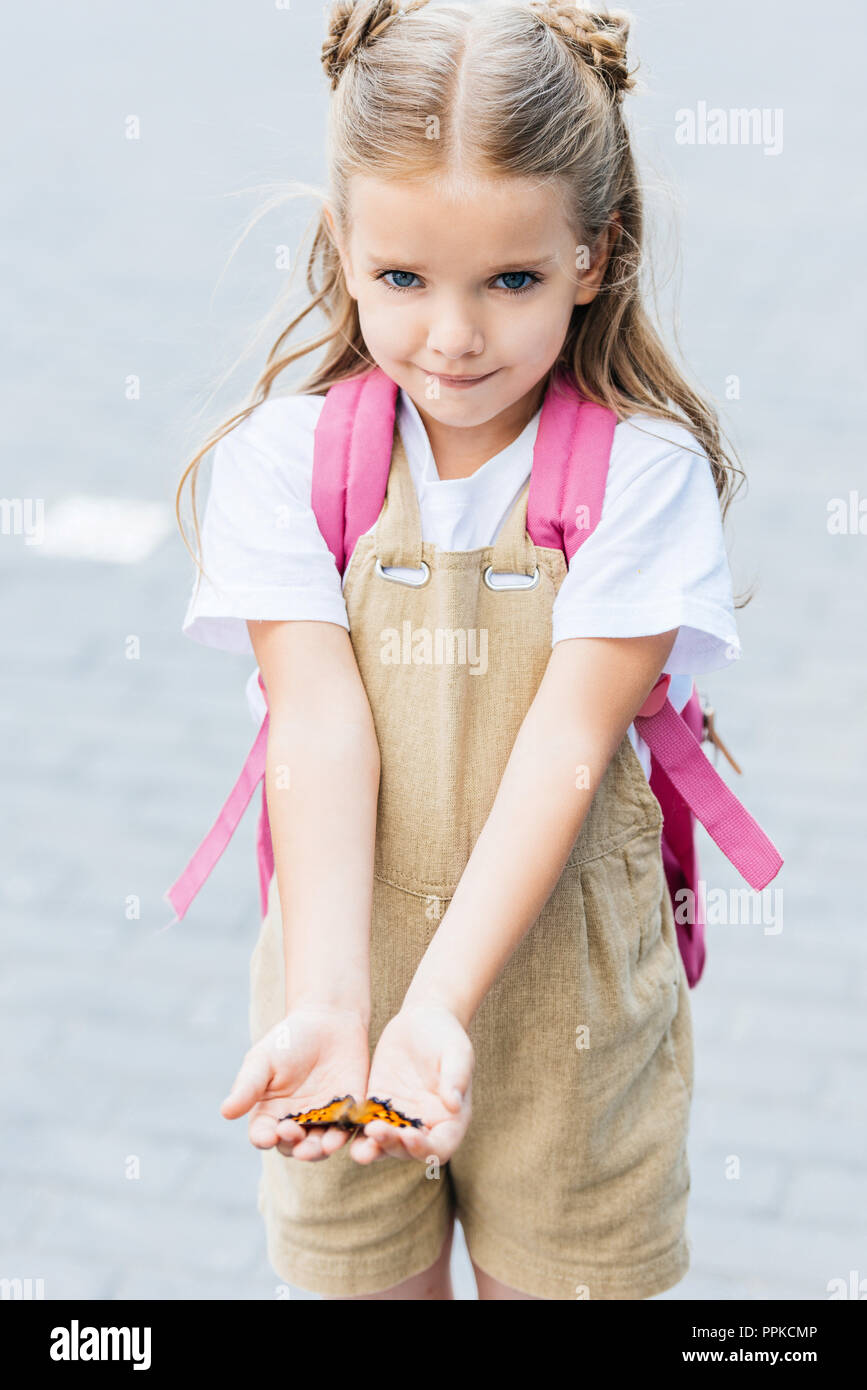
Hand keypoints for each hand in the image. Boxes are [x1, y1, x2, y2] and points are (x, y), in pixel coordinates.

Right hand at [220, 1006, 369, 1161]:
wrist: (327, 1021)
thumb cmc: (288, 1040)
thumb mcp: (263, 1060)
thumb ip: (248, 1086)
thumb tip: (225, 1112)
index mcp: (270, 1113)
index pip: (263, 1134)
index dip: (264, 1138)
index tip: (267, 1137)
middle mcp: (296, 1123)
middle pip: (292, 1146)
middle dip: (293, 1146)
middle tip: (294, 1137)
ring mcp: (323, 1120)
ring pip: (319, 1146)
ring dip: (318, 1150)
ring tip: (320, 1147)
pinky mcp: (348, 1113)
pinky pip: (346, 1130)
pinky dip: (344, 1134)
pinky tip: (342, 1132)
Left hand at [349, 1002, 473, 1165]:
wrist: (423, 1020)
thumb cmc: (446, 1035)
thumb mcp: (456, 1052)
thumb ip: (456, 1076)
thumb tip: (454, 1103)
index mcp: (450, 1119)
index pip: (439, 1147)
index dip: (425, 1148)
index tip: (410, 1137)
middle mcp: (424, 1126)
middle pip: (408, 1150)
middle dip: (392, 1145)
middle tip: (376, 1132)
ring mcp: (399, 1118)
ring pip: (384, 1144)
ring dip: (372, 1148)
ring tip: (358, 1150)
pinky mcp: (377, 1106)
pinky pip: (366, 1124)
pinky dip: (356, 1130)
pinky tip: (343, 1126)